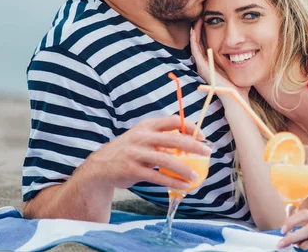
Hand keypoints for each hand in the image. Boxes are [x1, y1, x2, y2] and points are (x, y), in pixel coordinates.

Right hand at [84, 116, 211, 189]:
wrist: (100, 166)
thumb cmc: (128, 151)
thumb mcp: (142, 137)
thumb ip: (161, 138)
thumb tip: (190, 143)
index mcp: (147, 126)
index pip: (173, 121)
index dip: (190, 127)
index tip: (202, 136)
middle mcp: (142, 137)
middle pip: (174, 139)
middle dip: (194, 146)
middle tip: (207, 152)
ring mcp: (136, 153)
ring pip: (167, 160)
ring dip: (184, 169)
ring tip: (196, 176)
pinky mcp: (132, 170)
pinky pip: (157, 176)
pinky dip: (172, 182)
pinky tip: (183, 186)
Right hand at [190, 18, 249, 97]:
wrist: (237, 98)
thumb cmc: (241, 86)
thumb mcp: (243, 67)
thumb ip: (245, 59)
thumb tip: (254, 49)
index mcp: (214, 64)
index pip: (208, 44)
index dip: (208, 32)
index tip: (212, 20)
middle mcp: (206, 65)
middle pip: (200, 43)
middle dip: (200, 29)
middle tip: (201, 15)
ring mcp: (203, 66)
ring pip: (195, 45)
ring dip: (195, 32)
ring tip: (197, 19)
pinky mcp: (202, 67)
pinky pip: (195, 51)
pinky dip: (193, 40)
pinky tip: (194, 30)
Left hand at [276, 210, 307, 249]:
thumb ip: (298, 228)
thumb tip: (284, 235)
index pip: (304, 214)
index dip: (291, 221)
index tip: (282, 231)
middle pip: (307, 230)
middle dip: (292, 238)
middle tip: (281, 244)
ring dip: (300, 246)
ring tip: (297, 246)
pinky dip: (307, 250)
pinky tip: (304, 249)